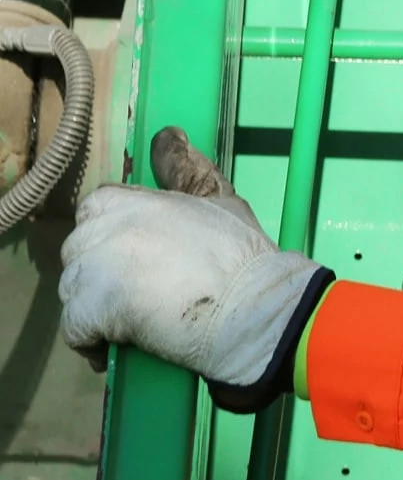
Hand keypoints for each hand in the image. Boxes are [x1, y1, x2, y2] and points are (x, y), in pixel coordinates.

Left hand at [58, 127, 328, 411]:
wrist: (250, 306)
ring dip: (98, 307)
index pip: (96, 211)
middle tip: (146, 290)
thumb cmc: (241, 254)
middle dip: (104, 272)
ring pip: (75, 292)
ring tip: (137, 320)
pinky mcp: (88, 314)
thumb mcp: (218, 200)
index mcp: (123, 200)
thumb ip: (185, 169)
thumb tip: (168, 135)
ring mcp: (89, 272)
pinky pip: (76, 333)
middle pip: (81, 253)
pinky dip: (95, 343)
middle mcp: (98, 230)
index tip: (145, 257)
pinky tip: (122, 344)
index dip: (118, 237)